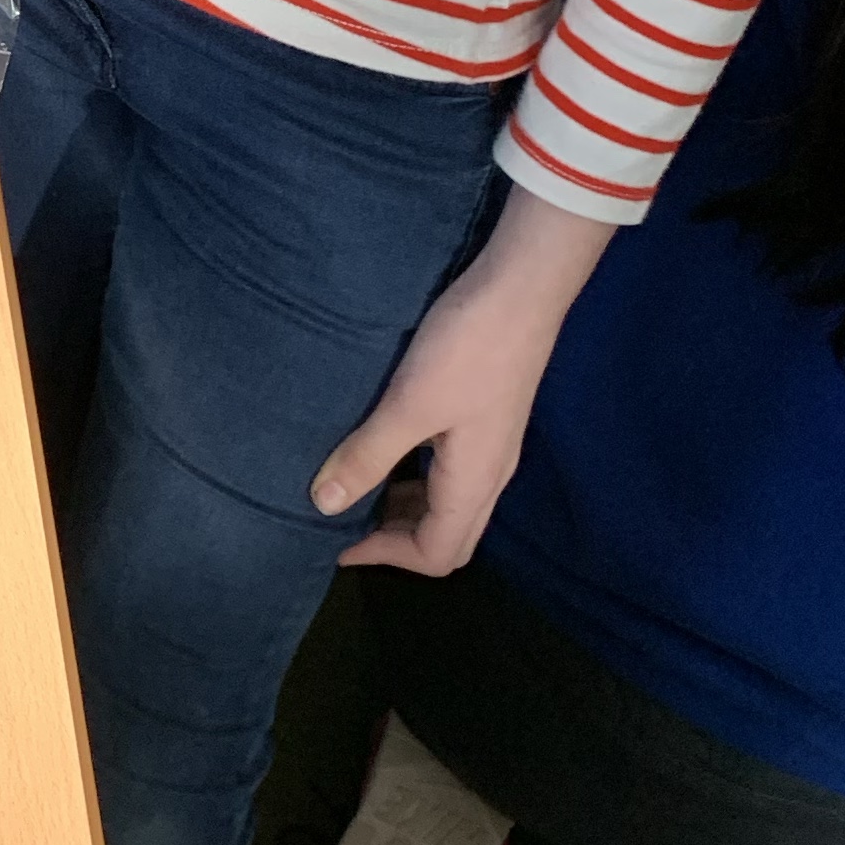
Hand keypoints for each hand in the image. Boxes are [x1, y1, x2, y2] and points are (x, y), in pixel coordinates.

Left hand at [311, 189, 611, 575]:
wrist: (521, 288)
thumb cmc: (466, 348)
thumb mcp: (407, 404)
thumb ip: (367, 456)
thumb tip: (323, 505)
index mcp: (474, 483)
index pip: (437, 555)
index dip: (385, 556)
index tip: (334, 543)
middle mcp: (491, 474)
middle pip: (450, 537)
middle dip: (399, 540)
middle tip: (347, 520)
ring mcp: (493, 446)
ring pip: (452, 504)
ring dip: (408, 507)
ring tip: (359, 485)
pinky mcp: (488, 417)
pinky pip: (453, 471)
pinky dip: (418, 476)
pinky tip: (389, 448)